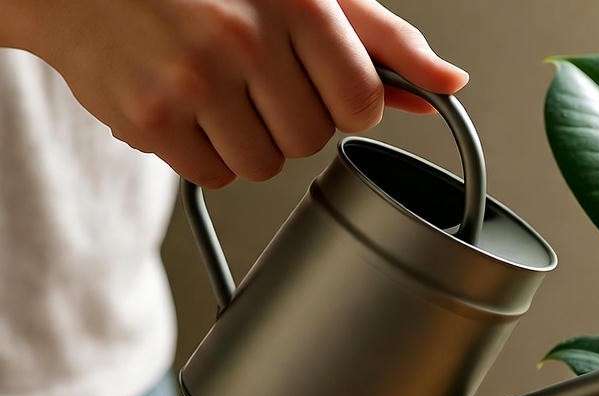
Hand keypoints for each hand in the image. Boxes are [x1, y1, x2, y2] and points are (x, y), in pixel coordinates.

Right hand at [14, 0, 467, 186]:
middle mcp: (245, 38)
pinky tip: (185, 104)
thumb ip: (382, 38)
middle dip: (291, 120)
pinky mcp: (150, 117)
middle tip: (255, 79)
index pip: (363, 105)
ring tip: (215, 88)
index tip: (319, 84)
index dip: (345, 104)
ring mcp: (193, 79)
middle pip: (312, 141)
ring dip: (247, 140)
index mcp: (296, 2)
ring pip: (264, 166)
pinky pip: (213, 175)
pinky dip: (203, 152)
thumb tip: (449, 84)